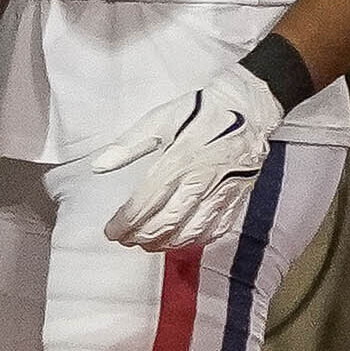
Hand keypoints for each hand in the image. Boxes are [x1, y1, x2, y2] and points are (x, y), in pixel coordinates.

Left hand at [84, 62, 284, 249]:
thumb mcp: (160, 118)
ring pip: (192, 230)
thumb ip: (129, 144)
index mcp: (178, 160)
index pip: (146, 202)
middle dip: (142, 236)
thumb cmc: (201, 111)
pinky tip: (183, 240)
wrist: (249, 105)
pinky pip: (218, 228)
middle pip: (167, 221)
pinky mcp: (238, 196)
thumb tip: (100, 165)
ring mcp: (221, 191)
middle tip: (126, 241)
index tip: (111, 231)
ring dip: (166, 243)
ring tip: (148, 245)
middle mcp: (200, 180)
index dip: (126, 222)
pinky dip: (197, 240)